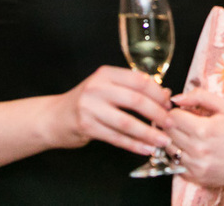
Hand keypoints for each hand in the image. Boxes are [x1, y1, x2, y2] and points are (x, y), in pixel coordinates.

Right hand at [46, 65, 172, 155]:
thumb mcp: (107, 88)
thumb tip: (166, 94)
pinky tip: (145, 149)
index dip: (158, 93)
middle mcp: (97, 87)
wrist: (53, 117)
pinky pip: (116, 137)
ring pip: (126, 122)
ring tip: (162, 140)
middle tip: (171, 124)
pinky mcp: (86, 126)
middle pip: (136, 101)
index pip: (139, 81)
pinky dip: (133, 144)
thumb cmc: (86, 102)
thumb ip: (133, 89)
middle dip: (157, 114)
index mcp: (106, 74)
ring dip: (148, 133)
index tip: (169, 105)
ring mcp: (90, 107)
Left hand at [168, 88, 223, 187]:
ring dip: (173, 140)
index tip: (182, 112)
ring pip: (168, 149)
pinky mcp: (197, 177)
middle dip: (172, 124)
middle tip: (182, 122)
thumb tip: (175, 98)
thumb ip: (199, 97)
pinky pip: (175, 164)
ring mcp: (197, 166)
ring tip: (187, 135)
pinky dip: (178, 156)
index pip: (172, 117)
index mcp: (204, 129)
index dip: (175, 112)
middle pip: (168, 133)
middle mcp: (198, 150)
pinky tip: (190, 149)